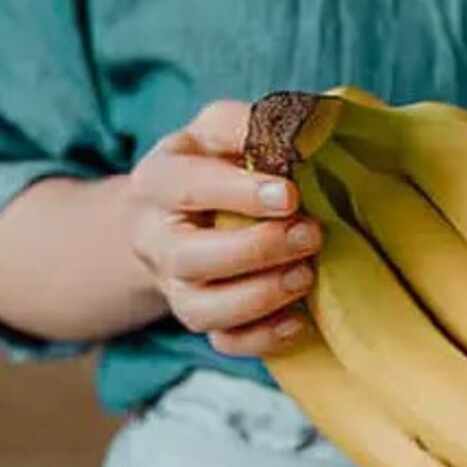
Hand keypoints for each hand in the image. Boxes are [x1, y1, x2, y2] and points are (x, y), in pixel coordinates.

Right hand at [127, 100, 320, 354]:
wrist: (174, 215)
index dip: (238, 193)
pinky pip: (224, 343)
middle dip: (255, 250)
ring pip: (203, 310)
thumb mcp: (220, 129)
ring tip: (306, 274)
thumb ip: (253, 123)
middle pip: (190, 258)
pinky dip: (262, 338)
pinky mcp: (200, 318)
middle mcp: (156, 240)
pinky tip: (299, 320)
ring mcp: (175, 287)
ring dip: (261, 297)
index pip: (187, 186)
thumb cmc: (210, 164)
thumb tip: (308, 126)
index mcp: (157, 181)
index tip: (289, 194)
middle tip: (310, 234)